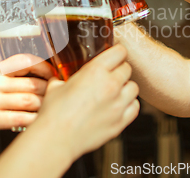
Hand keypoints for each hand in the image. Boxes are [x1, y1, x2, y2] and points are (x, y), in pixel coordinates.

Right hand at [0, 54, 54, 147]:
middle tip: (56, 96)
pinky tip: (37, 122)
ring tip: (49, 109)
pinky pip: (20, 118)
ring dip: (43, 106)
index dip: (44, 67)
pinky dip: (33, 120)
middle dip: (48, 90)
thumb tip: (39, 75)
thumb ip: (7, 77)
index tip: (54, 75)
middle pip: (32, 83)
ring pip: (29, 100)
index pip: (25, 61)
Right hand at [34, 45, 139, 160]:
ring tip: (115, 92)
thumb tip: (61, 79)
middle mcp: (110, 85)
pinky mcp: (120, 122)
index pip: (120, 52)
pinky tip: (118, 106)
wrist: (56, 138)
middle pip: (127, 69)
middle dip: (119, 70)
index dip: (116, 52)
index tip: (114, 55)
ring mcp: (118, 104)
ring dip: (126, 87)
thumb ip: (64, 79)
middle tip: (110, 75)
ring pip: (134, 88)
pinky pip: (135, 107)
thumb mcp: (56, 86)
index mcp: (95, 71)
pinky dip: (129, 105)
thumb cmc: (54, 113)